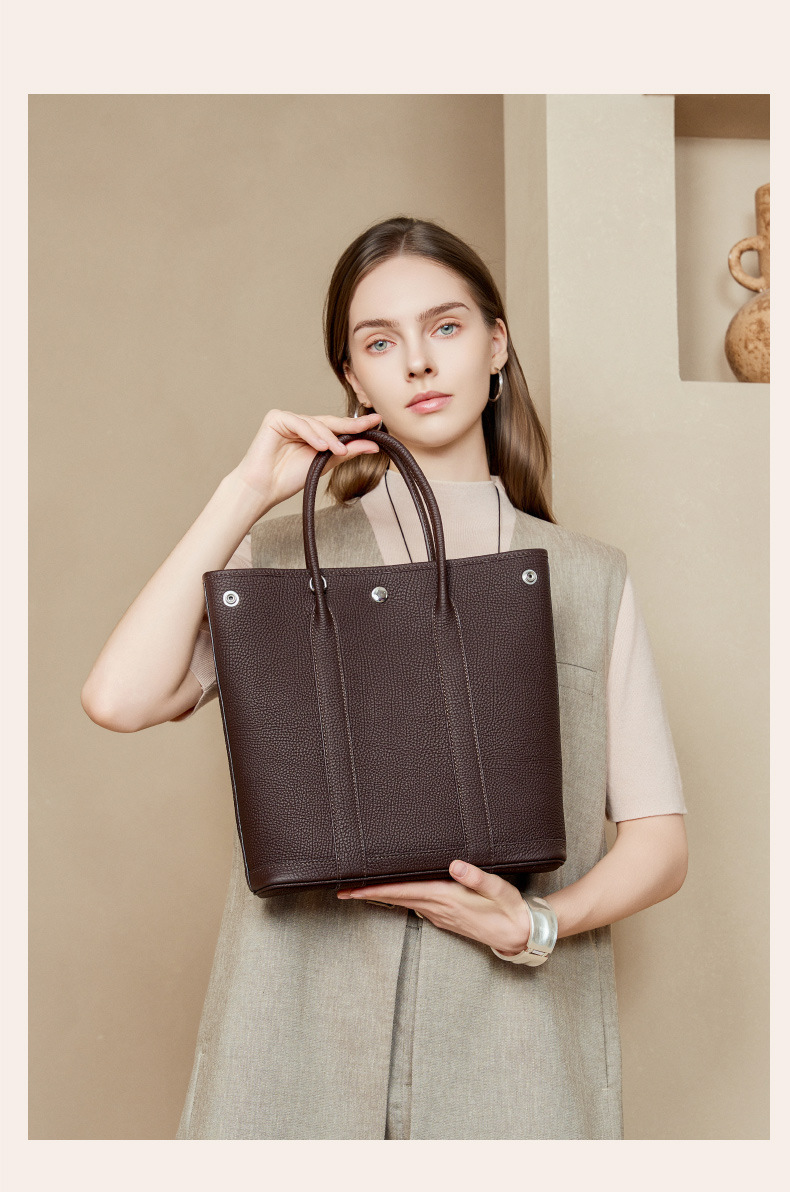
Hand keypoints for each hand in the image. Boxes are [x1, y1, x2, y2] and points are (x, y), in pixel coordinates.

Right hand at [229, 407, 382, 511]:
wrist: (264, 489)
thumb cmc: (288, 478)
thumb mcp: (325, 463)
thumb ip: (347, 452)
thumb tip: (373, 445)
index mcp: (312, 434)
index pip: (337, 427)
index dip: (356, 426)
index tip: (377, 424)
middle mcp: (301, 424)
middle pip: (329, 421)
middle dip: (350, 425)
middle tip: (369, 425)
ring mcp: (288, 419)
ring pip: (315, 422)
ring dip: (329, 436)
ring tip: (338, 450)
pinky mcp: (275, 418)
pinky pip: (298, 422)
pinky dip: (311, 434)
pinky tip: (320, 446)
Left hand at [336, 861, 531, 955]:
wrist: (520, 936)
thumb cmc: (510, 910)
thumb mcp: (499, 889)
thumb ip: (477, 877)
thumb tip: (455, 865)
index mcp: (447, 898)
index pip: (402, 892)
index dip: (375, 890)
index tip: (351, 890)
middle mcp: (438, 909)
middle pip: (395, 899)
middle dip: (368, 894)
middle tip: (341, 890)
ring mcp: (440, 916)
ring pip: (403, 903)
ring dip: (381, 897)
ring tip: (360, 890)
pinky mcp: (445, 918)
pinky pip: (415, 907)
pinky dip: (399, 900)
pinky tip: (394, 894)